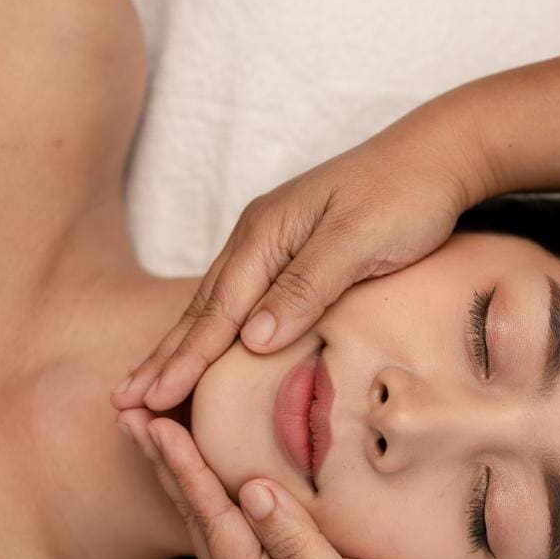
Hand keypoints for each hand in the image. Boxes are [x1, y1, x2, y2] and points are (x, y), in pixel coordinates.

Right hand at [110, 97, 494, 414]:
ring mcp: (271, 243)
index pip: (218, 312)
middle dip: (162, 358)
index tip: (150, 400)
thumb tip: (253, 339)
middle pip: (202, 309)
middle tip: (122, 403)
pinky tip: (202, 349)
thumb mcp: (358, 241)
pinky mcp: (290, 252)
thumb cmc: (405, 197)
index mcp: (267, 235)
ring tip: (145, 384)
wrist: (437, 155)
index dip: (184, 360)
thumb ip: (306, 287)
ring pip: (215, 306)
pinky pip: (239, 300)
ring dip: (178, 347)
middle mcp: (258, 238)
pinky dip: (213, 331)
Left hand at [117, 407, 473, 558]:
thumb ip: (299, 546)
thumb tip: (252, 491)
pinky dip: (204, 493)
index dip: (185, 467)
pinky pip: (225, 529)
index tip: (157, 424)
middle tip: (129, 412)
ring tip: (148, 434)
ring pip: (203, 521)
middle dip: (162, 463)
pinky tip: (200, 476)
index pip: (212, 517)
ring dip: (175, 475)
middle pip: (193, 516)